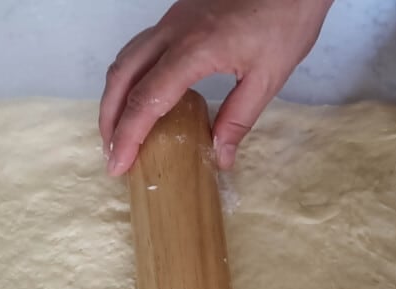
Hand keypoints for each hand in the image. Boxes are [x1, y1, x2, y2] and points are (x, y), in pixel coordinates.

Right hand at [99, 0, 333, 174]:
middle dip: (110, 120)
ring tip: (118, 131)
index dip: (128, 137)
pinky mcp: (176, 17)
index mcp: (193, 50)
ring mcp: (170, 21)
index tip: (119, 165)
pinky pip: (139, 49)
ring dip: (114, 97)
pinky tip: (139, 96)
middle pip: (122, 78)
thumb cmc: (286, 17)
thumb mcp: (269, 75)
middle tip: (112, 154)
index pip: (146, 100)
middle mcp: (172, 33)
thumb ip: (239, 118)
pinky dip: (129, 77)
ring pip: (124, 60)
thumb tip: (220, 157)